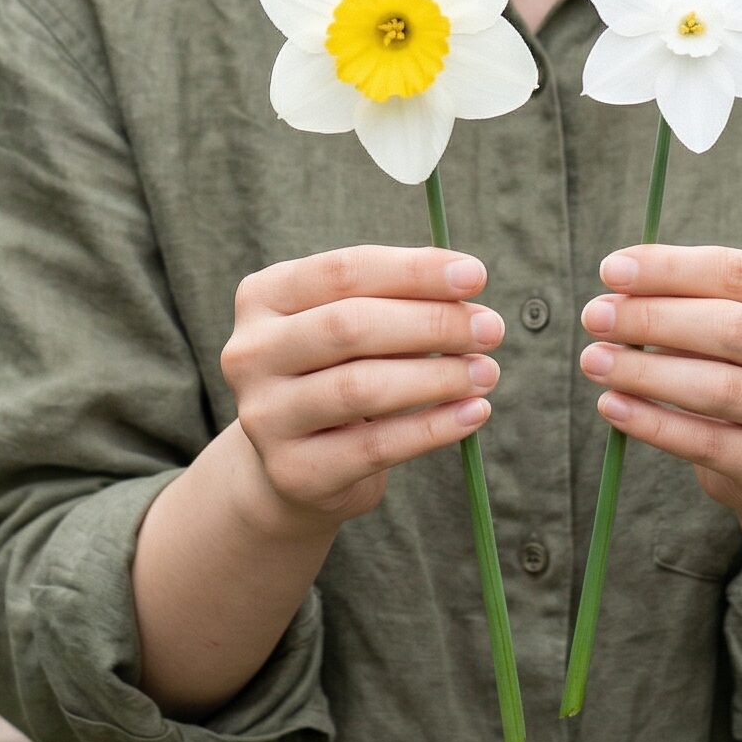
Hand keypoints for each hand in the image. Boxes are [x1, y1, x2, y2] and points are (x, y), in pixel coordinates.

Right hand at [222, 244, 503, 533]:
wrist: (296, 462)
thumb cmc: (339, 369)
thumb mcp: (356, 323)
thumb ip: (399, 298)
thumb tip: (466, 285)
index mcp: (264, 296)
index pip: (344, 271)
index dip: (414, 270)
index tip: (476, 276)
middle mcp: (251, 353)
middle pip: (350, 326)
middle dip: (431, 323)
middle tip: (491, 329)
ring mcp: (266, 416)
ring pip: (361, 387)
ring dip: (437, 377)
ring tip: (487, 371)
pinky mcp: (294, 471)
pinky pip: (375, 446)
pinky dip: (434, 427)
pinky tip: (475, 413)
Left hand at [579, 243, 741, 518]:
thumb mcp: (729, 314)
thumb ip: (684, 296)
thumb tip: (617, 291)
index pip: (738, 272)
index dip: (671, 269)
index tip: (610, 270)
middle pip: (732, 328)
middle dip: (652, 319)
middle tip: (594, 316)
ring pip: (720, 388)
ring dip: (644, 372)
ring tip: (593, 360)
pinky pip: (708, 443)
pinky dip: (652, 423)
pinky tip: (611, 405)